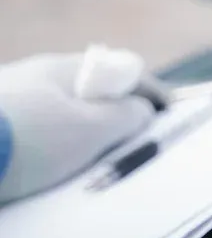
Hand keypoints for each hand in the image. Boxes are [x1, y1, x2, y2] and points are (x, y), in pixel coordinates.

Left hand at [0, 49, 153, 201]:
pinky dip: (49, 148)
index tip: (170, 115)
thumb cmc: (29, 140)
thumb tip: (141, 109)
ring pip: (60, 113)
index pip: (125, 70)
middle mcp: (34, 76)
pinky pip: (33, 133)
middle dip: (115, 115)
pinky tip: (45, 169)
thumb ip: (126, 117)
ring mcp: (8, 99)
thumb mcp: (91, 130)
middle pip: (91, 92)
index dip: (153, 92)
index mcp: (65, 68)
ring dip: (80, 135)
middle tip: (128, 147)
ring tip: (84, 165)